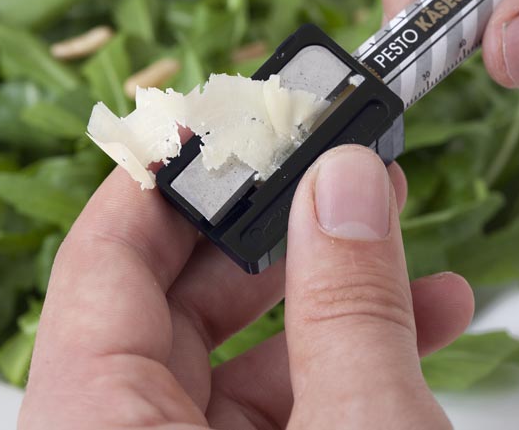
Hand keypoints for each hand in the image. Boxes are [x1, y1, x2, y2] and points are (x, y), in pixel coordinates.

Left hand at [19, 145, 473, 428]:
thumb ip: (348, 311)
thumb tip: (341, 186)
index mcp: (97, 429)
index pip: (101, 261)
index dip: (165, 177)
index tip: (223, 120)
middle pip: (169, 300)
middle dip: (271, 230)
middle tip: (330, 173)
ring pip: (230, 356)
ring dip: (323, 298)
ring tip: (397, 243)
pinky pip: (268, 409)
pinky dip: (338, 365)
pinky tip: (420, 327)